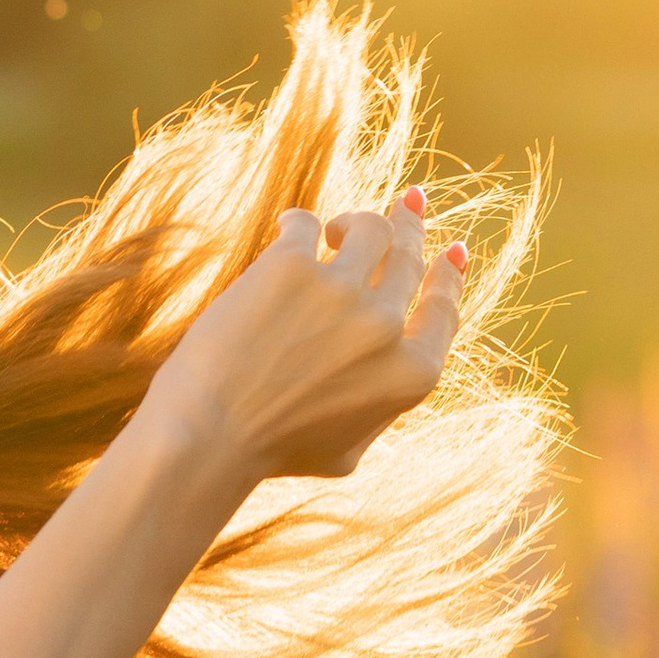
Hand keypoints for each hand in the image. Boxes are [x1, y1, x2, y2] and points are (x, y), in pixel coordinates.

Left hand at [152, 190, 466, 484]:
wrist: (207, 438)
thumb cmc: (272, 453)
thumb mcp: (347, 450)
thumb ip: (380, 408)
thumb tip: (390, 368)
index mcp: (412, 375)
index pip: (443, 309)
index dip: (450, 274)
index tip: (452, 249)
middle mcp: (385, 328)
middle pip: (409, 257)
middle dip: (411, 225)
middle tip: (408, 204)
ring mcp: (341, 293)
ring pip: (369, 228)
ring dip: (358, 221)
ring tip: (334, 230)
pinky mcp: (291, 267)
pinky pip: (304, 224)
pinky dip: (299, 223)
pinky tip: (288, 229)